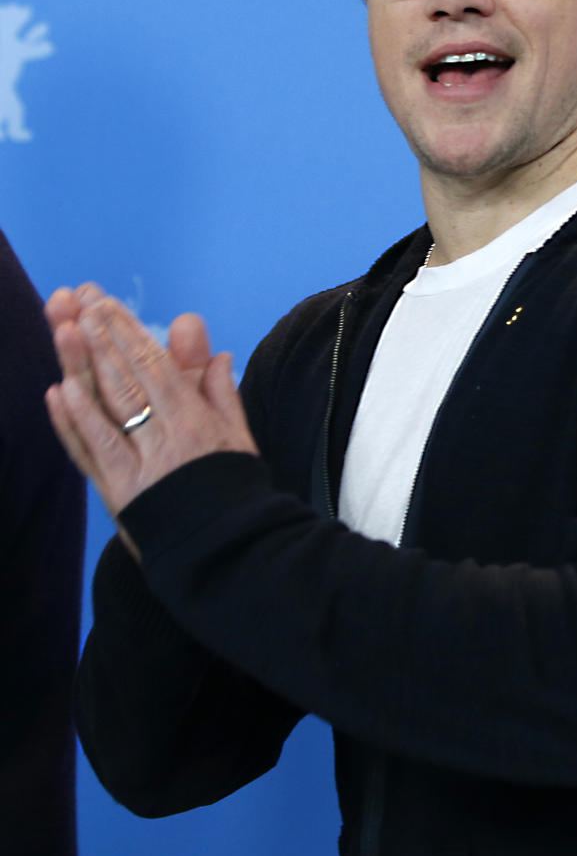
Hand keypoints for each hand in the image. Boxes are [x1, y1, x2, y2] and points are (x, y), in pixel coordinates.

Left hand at [45, 292, 257, 548]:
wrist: (227, 551)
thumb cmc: (233, 488)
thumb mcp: (239, 437)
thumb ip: (222, 394)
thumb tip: (216, 353)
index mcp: (196, 423)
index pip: (157, 369)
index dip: (129, 334)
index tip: (106, 304)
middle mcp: (164, 441)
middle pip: (127, 382)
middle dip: (102, 339)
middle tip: (78, 304)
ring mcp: (136, 468)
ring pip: (106, 411)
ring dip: (83, 369)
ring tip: (63, 332)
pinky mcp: (116, 493)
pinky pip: (91, 453)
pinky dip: (72, 423)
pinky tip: (57, 393)